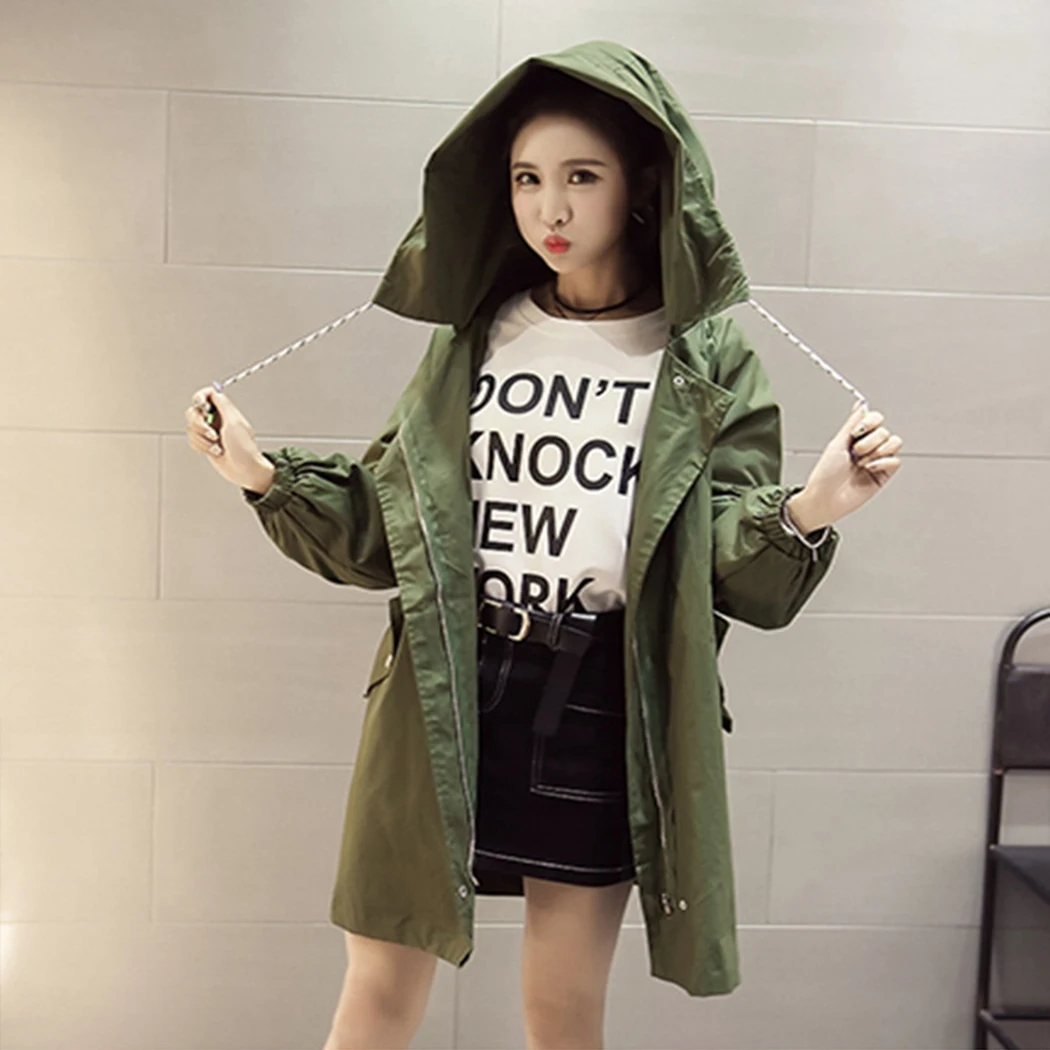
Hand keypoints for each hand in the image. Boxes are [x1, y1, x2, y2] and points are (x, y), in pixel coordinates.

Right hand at [184, 386, 274, 492]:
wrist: (244, 470)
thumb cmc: (244, 449)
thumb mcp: (234, 422)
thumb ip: (223, 405)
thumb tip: (215, 391)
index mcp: (225, 411)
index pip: (208, 394)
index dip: (201, 397)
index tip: (201, 405)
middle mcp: (216, 420)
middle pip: (194, 412)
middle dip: (200, 425)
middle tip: (213, 433)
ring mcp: (210, 432)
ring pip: (191, 428)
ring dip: (202, 439)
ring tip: (217, 445)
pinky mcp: (205, 444)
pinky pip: (192, 441)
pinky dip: (201, 447)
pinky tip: (215, 451)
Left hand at [787, 400, 903, 530]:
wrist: (826, 498)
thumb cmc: (825, 474)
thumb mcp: (836, 443)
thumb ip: (851, 423)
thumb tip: (860, 405)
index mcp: (856, 438)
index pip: (875, 419)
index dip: (871, 421)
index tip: (857, 432)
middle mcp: (868, 447)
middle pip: (884, 431)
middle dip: (869, 441)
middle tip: (855, 453)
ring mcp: (877, 460)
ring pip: (894, 443)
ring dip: (876, 452)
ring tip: (862, 463)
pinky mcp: (884, 474)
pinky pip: (895, 460)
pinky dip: (882, 463)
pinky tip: (869, 469)